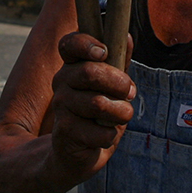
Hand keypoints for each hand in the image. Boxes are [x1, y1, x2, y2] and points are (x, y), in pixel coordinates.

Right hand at [46, 33, 135, 170]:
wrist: (77, 154)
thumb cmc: (99, 114)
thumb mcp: (113, 86)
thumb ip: (120, 62)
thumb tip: (129, 37)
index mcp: (72, 65)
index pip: (69, 44)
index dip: (86, 43)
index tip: (103, 52)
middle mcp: (61, 82)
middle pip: (90, 72)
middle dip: (119, 83)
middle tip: (131, 92)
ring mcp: (61, 106)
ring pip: (97, 103)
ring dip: (121, 112)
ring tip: (122, 115)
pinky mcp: (64, 131)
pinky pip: (99, 131)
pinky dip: (110, 135)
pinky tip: (105, 135)